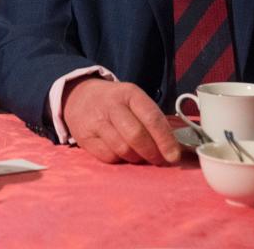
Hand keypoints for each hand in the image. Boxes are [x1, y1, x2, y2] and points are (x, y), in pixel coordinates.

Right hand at [62, 78, 180, 164]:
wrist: (79, 96)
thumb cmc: (115, 102)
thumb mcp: (133, 100)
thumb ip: (152, 119)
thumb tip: (174, 146)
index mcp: (130, 94)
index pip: (152, 118)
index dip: (165, 140)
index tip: (174, 156)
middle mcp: (112, 105)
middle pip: (136, 136)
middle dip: (152, 153)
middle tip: (159, 160)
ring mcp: (96, 121)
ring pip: (123, 149)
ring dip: (136, 158)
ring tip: (139, 155)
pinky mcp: (84, 137)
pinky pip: (108, 157)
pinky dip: (119, 159)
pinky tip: (121, 152)